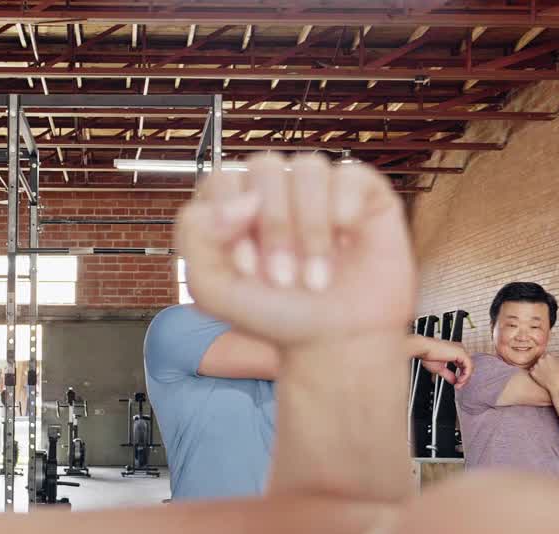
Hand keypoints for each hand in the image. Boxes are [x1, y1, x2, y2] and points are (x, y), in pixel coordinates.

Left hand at [177, 154, 414, 347]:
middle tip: (283, 278)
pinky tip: (347, 242)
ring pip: (308, 168)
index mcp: (234, 204)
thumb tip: (242, 199)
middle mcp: (275, 188)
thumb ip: (196, 237)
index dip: (231, 220)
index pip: (222, 180)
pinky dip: (345, 210)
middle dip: (274, 228)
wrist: (335, 342)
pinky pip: (351, 174)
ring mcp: (318, 187)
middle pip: (265, 168)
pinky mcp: (362, 191)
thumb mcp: (211, 290)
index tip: (247, 270)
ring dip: (311, 228)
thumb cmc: (274, 314)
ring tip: (316, 276)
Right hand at [416, 338, 472, 388]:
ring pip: (470, 367)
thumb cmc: (427, 354)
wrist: (423, 349)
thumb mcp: (440, 368)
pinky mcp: (461, 353)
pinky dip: (466, 375)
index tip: (456, 384)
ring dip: (465, 378)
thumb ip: (448, 374)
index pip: (463, 366)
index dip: (461, 376)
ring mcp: (461, 351)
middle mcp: (459, 350)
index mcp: (455, 352)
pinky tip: (460, 380)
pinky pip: (469, 366)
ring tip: (459, 384)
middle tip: (458, 386)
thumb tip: (454, 381)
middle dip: (464, 378)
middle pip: (468, 366)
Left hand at [529, 353, 558, 393]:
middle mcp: (541, 360)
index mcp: (548, 356)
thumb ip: (557, 357)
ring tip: (545, 374)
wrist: (557, 386)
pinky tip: (541, 377)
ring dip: (538, 368)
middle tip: (547, 369)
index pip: (546, 355)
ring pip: (536, 365)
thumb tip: (555, 355)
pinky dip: (535, 373)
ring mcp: (536, 366)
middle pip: (540, 359)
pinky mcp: (532, 373)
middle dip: (543, 363)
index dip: (548, 359)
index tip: (550, 363)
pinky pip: (532, 371)